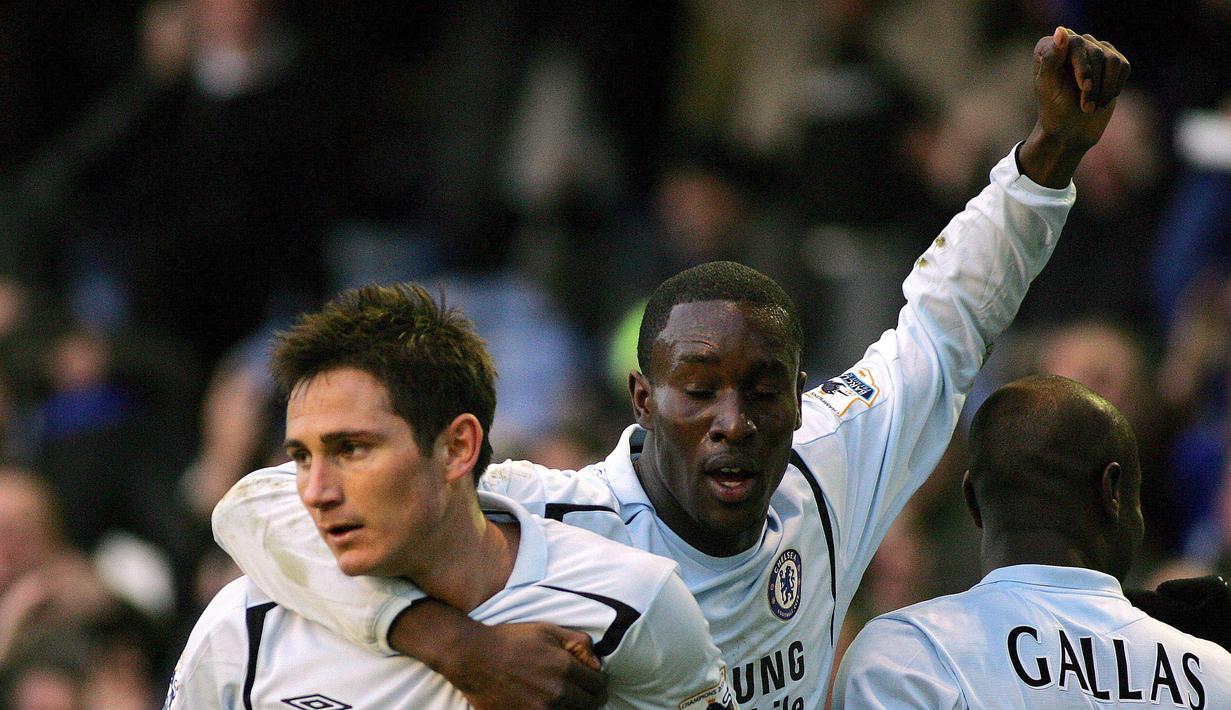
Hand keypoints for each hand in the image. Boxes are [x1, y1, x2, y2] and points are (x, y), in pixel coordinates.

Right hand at [452, 622, 607, 709]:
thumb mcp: (547, 630)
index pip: (598, 684)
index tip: (595, 681)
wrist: (475, 658)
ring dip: (576, 709)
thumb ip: (578, 642)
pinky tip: (552, 706)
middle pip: (590, 705)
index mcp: (565, 668)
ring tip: (570, 701)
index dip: (600, 682)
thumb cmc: (511, 640)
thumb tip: (598, 662)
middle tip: (589, 694)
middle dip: (593, 698)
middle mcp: (557, 693)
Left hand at [1020, 27, 1129, 186]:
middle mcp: (1072, 43)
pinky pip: (1123, 66)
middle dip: (1093, 84)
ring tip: (1091, 106)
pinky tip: (1103, 99)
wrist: (1070, 132)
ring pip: (1112, 60)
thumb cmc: (1054, 111)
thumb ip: (1051, 59)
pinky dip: (1115, 86)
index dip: (1082, 67)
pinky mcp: (1111, 62)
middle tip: (1085, 107)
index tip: (1083, 88)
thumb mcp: (1047, 88)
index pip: (1074, 43)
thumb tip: (1061, 31)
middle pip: (1095, 52)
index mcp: (1051, 47)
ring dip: (1104, 88)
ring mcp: (1094, 50)